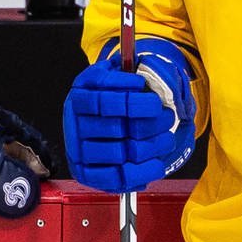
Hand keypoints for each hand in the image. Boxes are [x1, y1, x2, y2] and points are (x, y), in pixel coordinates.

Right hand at [61, 38, 197, 193]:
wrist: (95, 121)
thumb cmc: (113, 95)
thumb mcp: (115, 73)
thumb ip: (126, 67)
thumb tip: (140, 63)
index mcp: (80, 95)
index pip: (104, 100)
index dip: (130, 100)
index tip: (151, 97)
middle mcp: (74, 123)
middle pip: (116, 128)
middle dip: (151, 123)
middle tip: (167, 117)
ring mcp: (79, 150)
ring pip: (120, 153)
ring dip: (151, 146)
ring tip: (166, 138)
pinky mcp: (86, 173)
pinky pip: (115, 178)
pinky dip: (141, 172)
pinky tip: (156, 163)